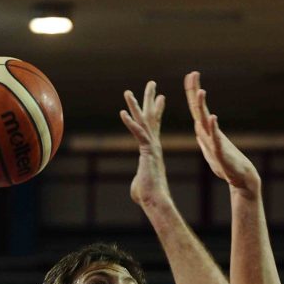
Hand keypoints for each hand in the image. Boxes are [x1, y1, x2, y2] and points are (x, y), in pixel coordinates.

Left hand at [120, 81, 169, 206]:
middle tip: (151, 83)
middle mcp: (154, 144)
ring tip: (127, 92)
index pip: (154, 125)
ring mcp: (151, 147)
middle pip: (151, 117)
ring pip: (143, 121)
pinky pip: (138, 134)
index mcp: (152, 149)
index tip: (160, 97)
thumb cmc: (147, 195)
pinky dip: (130, 123)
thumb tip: (137, 188)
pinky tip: (122, 113)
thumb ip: (138, 180)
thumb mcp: (139, 184)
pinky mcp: (147, 151)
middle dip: (150, 99)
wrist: (155, 200)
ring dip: (135, 106)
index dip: (156, 110)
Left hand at [183, 71, 260, 194]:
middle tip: (193, 73)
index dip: (192, 93)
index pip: (197, 109)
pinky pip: (216, 138)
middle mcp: (212, 132)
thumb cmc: (226, 166)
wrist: (241, 178)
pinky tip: (212, 118)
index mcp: (207, 132)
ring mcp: (217, 140)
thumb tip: (197, 128)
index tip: (190, 76)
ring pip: (207, 121)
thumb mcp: (210, 151)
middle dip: (196, 91)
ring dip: (203, 106)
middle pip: (200, 109)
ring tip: (201, 91)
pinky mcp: (221, 152)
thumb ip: (204, 139)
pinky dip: (213, 128)